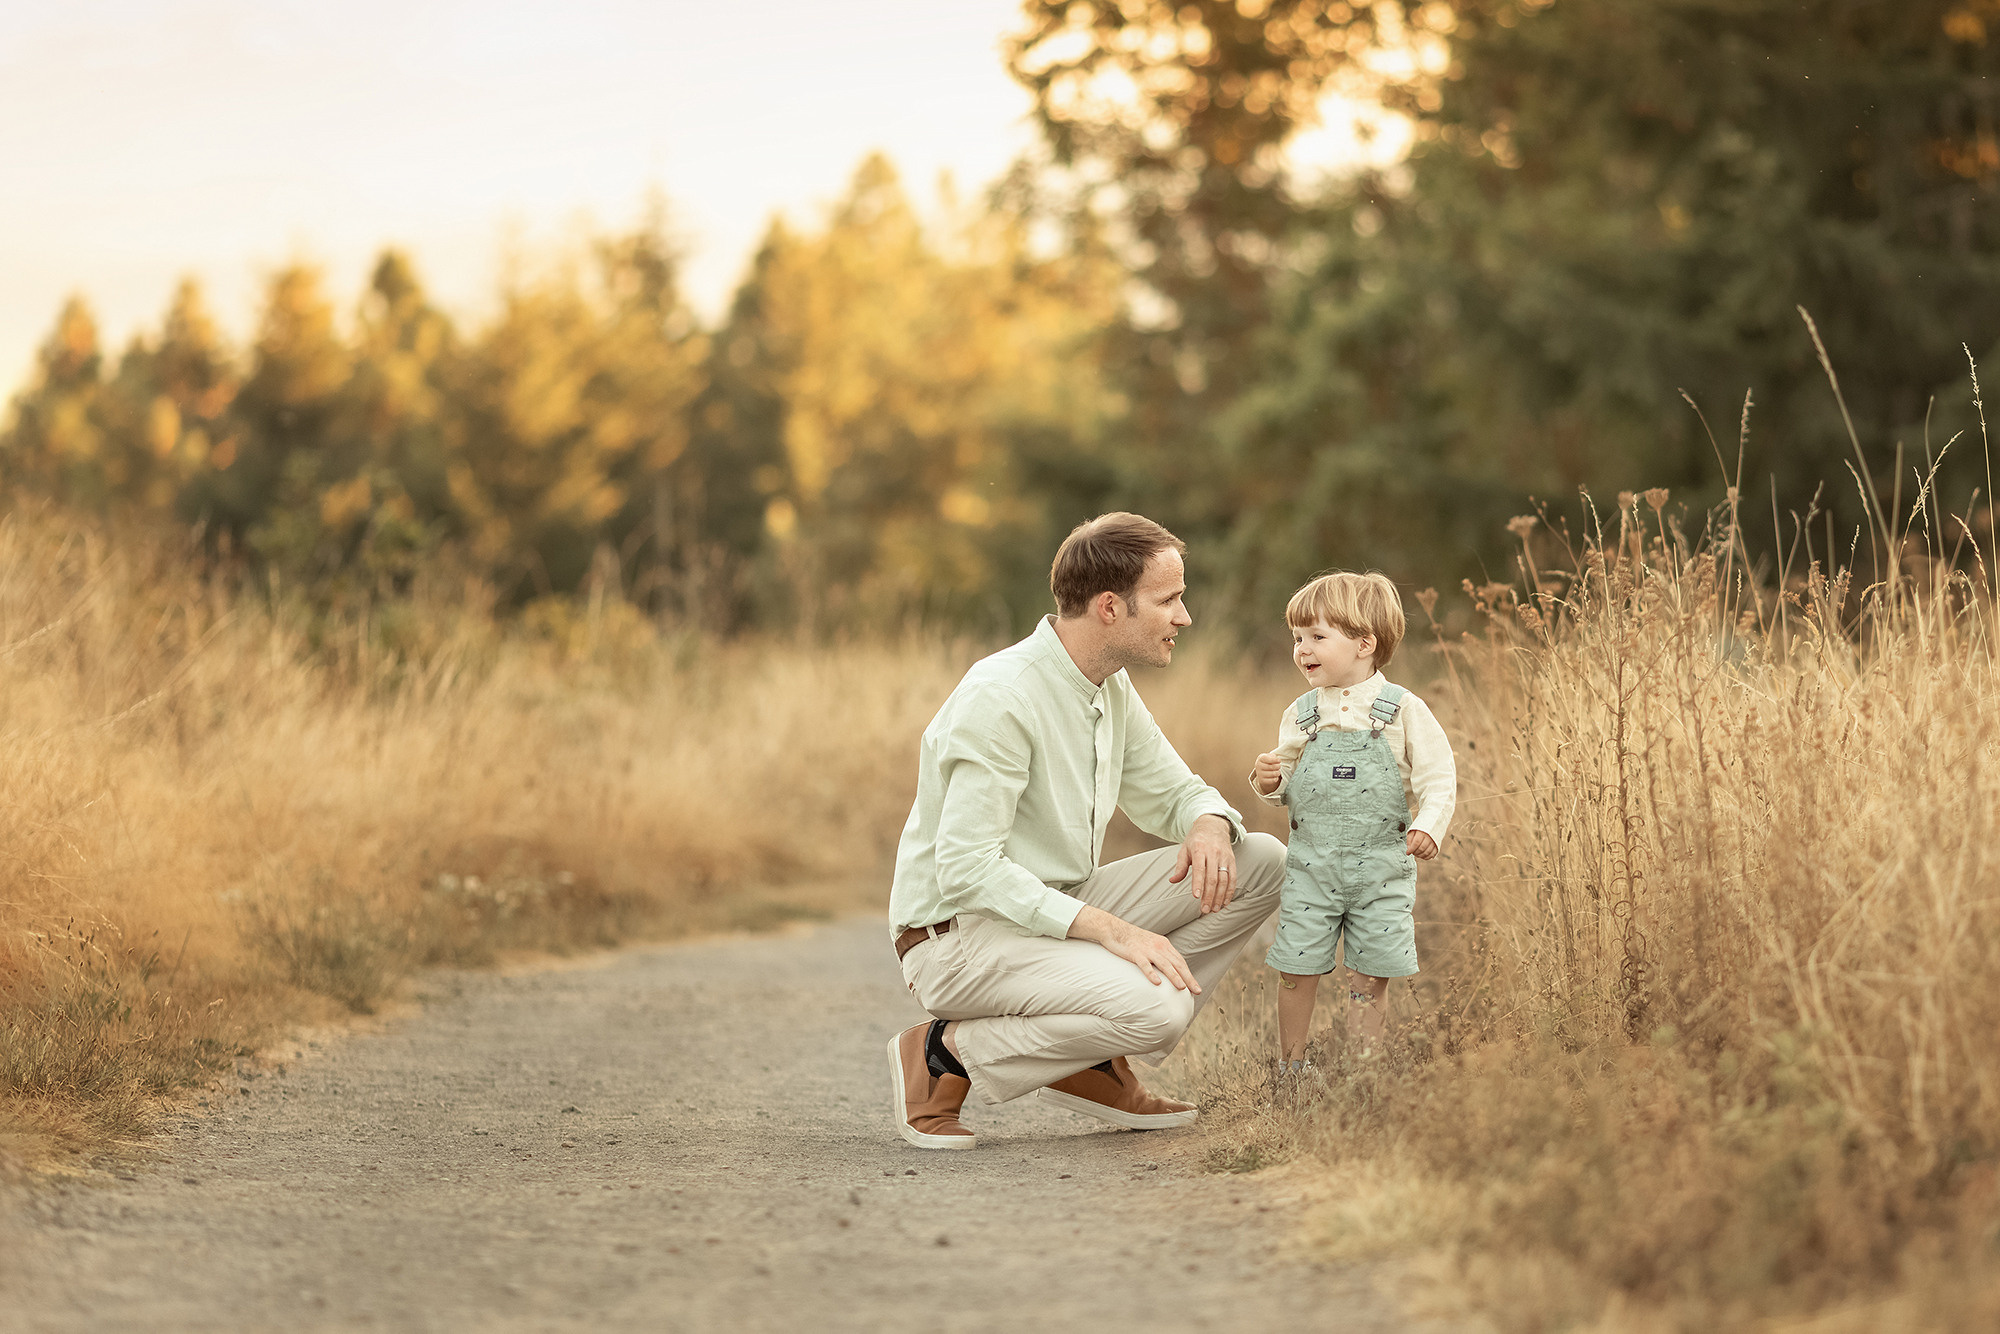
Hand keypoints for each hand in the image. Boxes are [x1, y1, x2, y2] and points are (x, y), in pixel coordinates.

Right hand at [1068, 905, 1199, 993]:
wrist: (1114, 928)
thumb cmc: (1131, 939)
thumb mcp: (1150, 944)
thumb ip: (1160, 954)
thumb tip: (1168, 969)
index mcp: (1164, 944)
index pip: (1180, 961)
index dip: (1189, 974)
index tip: (1195, 986)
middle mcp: (1159, 946)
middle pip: (1177, 964)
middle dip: (1188, 978)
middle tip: (1197, 991)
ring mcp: (1147, 949)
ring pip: (1165, 965)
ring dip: (1174, 976)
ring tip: (1182, 987)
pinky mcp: (1135, 953)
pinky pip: (1145, 965)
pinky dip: (1152, 973)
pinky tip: (1157, 982)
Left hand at [1169, 813, 1236, 913]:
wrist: (1213, 825)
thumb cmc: (1196, 840)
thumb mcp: (1184, 849)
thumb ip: (1180, 866)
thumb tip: (1172, 881)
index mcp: (1199, 850)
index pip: (1199, 869)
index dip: (1198, 883)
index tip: (1197, 897)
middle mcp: (1213, 853)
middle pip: (1213, 877)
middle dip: (1209, 895)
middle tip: (1204, 910)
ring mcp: (1224, 857)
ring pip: (1224, 880)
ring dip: (1219, 896)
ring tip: (1214, 909)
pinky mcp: (1232, 861)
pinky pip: (1233, 878)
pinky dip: (1229, 892)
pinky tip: (1225, 902)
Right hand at [1252, 751, 1283, 794]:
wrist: (1262, 770)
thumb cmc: (1268, 761)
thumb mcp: (1270, 756)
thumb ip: (1273, 756)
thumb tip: (1277, 760)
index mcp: (1260, 758)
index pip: (1267, 759)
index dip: (1274, 760)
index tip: (1279, 760)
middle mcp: (1258, 766)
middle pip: (1271, 767)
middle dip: (1277, 766)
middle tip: (1279, 766)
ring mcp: (1259, 773)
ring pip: (1272, 774)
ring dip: (1277, 773)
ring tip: (1278, 772)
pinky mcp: (1262, 780)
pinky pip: (1271, 781)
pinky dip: (1275, 779)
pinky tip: (1276, 777)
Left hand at [1407, 829, 1437, 859]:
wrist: (1432, 823)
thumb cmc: (1421, 828)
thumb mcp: (1412, 830)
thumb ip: (1409, 839)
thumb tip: (1409, 849)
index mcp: (1422, 832)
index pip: (1416, 843)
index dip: (1411, 849)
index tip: (1408, 852)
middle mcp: (1430, 836)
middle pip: (1422, 848)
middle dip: (1415, 853)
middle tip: (1412, 852)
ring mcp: (1435, 841)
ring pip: (1427, 852)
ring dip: (1420, 855)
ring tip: (1417, 854)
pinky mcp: (1438, 845)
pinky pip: (1433, 854)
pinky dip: (1427, 857)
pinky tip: (1423, 855)